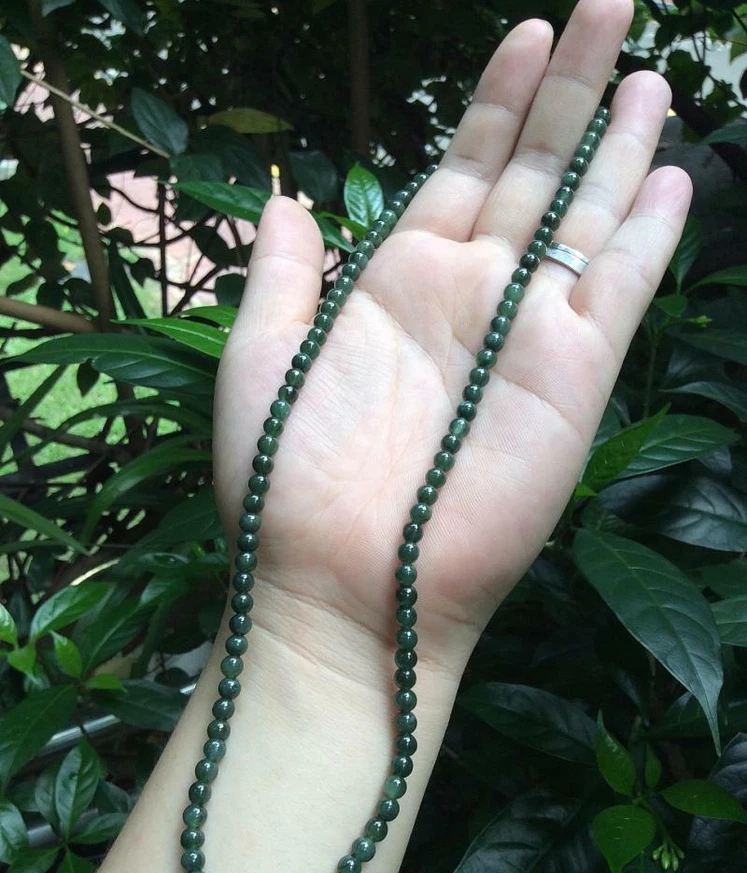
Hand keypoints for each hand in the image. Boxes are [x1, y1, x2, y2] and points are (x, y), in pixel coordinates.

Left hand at [213, 0, 691, 682]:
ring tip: (650, 74)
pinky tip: (671, 176)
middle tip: (610, 4)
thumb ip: (283, 275)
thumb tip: (291, 200)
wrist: (335, 586)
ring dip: (619, 146)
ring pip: (586, 218)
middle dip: (572, 88)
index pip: (462, 170)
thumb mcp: (260, 359)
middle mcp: (472, 297)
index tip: (525, 33)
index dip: (497, 101)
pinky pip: (618, 290)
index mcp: (400, 284)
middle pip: (535, 172)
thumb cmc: (286, 484)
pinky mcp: (570, 378)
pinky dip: (648, 234)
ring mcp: (527, 334)